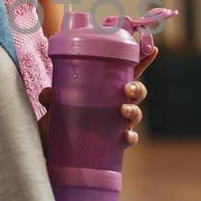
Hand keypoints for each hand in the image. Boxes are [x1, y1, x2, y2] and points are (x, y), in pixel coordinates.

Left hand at [36, 44, 156, 150]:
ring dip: (134, 111)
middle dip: (138, 88)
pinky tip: (126, 136)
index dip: (142, 61)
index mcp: (106, 90)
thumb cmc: (59, 121)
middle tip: (128, 89)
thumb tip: (47, 93)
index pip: (127, 72)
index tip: (152, 50)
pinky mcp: (114, 143)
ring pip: (136, 114)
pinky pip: (129, 139)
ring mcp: (117, 124)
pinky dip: (131, 137)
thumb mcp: (53, 105)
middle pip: (137, 93)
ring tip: (124, 110)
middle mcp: (115, 105)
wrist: (53, 149)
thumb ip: (50, 96)